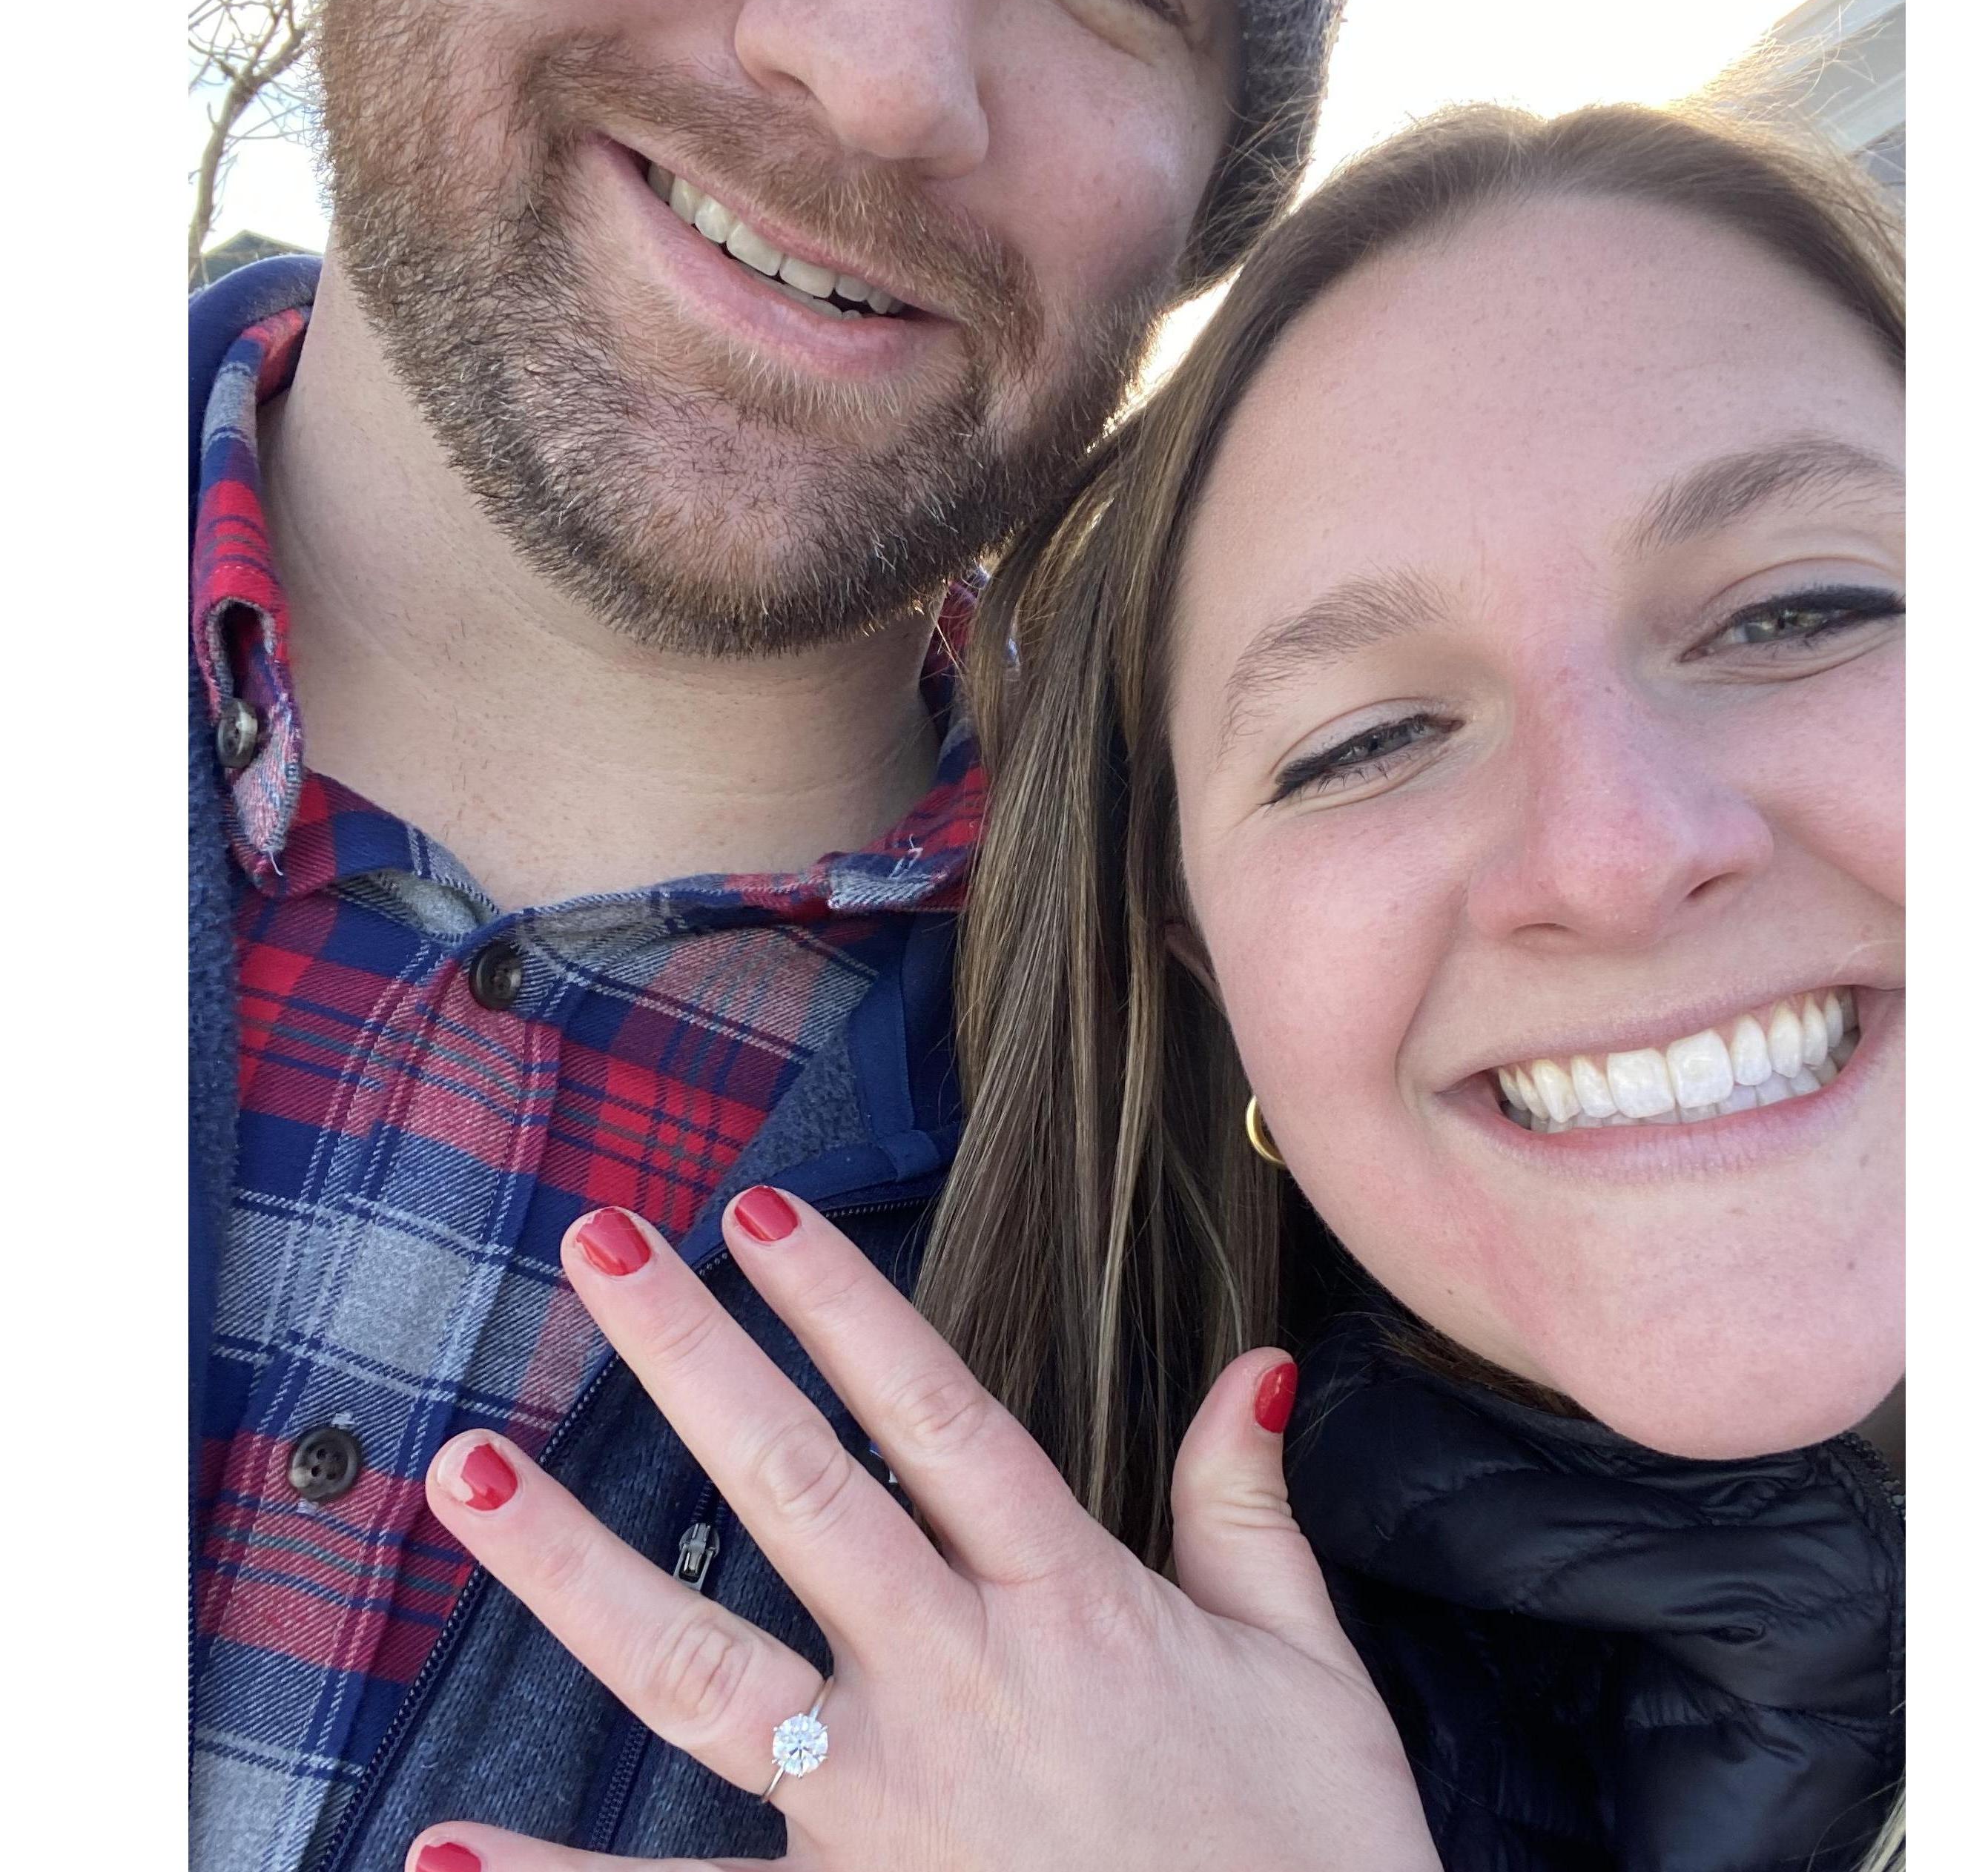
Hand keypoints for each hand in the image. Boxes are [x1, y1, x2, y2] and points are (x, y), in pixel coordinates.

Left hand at [408, 1188, 1437, 1871]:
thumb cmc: (1313, 1866)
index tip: (759, 1213)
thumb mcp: (1311, 1674)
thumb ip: (1247, 1514)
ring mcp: (883, 1810)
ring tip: (465, 1473)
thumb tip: (1254, 1371)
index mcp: (1070, 1609)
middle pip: (799, 1493)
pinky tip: (439, 1848)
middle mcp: (957, 1687)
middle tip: (598, 1250)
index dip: (846, 1304)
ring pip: (699, 1668)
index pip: (937, 1415)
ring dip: (572, 1564)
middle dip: (693, 1361)